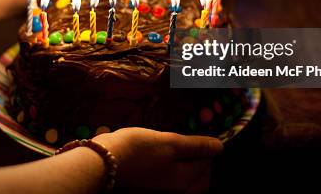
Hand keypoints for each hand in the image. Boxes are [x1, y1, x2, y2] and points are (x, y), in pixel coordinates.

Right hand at [93, 127, 221, 192]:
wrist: (100, 164)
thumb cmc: (136, 149)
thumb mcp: (169, 142)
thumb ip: (195, 146)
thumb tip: (220, 147)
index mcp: (186, 180)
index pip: (208, 162)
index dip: (206, 145)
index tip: (197, 134)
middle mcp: (177, 193)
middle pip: (199, 178)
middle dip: (199, 161)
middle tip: (189, 143)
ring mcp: (162, 193)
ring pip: (183, 182)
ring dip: (184, 167)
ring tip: (174, 151)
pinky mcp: (148, 191)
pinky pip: (169, 184)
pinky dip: (170, 173)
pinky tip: (159, 161)